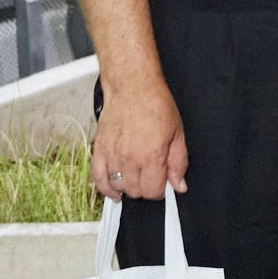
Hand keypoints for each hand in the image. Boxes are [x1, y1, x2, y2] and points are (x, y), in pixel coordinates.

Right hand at [91, 80, 187, 201]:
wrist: (132, 86)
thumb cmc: (155, 104)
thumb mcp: (177, 133)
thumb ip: (178, 162)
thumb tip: (179, 185)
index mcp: (150, 155)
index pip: (153, 191)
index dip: (161, 190)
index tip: (164, 183)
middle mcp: (128, 157)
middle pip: (136, 191)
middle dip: (146, 188)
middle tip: (152, 177)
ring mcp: (111, 155)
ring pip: (118, 187)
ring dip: (129, 187)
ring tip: (137, 177)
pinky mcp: (99, 149)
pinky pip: (98, 178)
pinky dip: (105, 189)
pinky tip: (115, 192)